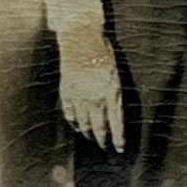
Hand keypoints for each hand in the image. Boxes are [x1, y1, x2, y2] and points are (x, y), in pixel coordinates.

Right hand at [58, 24, 124, 151]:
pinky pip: (69, 114)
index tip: (119, 148)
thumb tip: (115, 114)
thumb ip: (115, 94)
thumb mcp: (116, 73)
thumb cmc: (103, 52)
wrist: (81, 38)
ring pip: (84, 124)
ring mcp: (79, 96)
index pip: (116, 123)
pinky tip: (77, 125)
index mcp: (111, 92)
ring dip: (88, 133)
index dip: (118, 138)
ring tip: (91, 137)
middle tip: (105, 146)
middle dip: (103, 140)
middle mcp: (95, 97)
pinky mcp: (66, 92)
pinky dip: (73, 122)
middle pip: (99, 128)